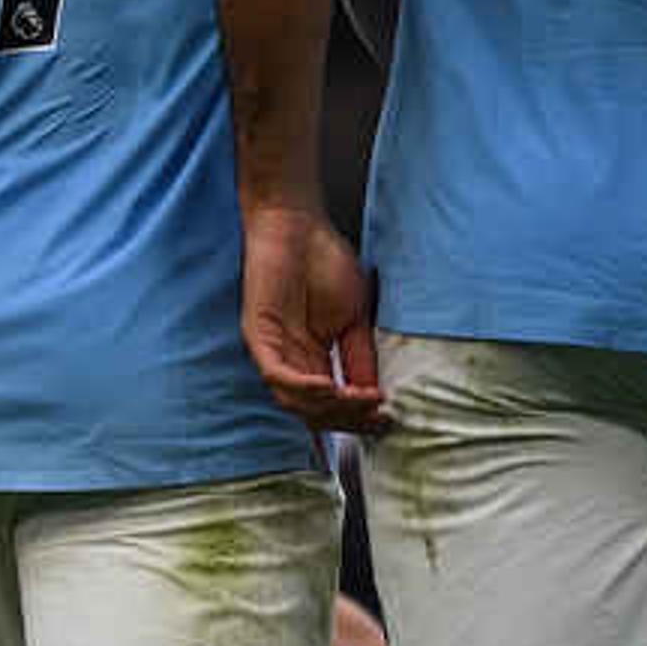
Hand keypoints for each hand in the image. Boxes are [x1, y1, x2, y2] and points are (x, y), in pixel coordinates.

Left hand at [243, 204, 388, 434]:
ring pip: (296, 402)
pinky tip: (330, 386)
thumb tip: (376, 397)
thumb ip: (361, 359)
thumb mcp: (355, 320)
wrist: (300, 226)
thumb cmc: (325, 264)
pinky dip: (302, 389)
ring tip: (361, 400)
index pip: (331, 408)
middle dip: (348, 419)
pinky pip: (276, 375)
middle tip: (377, 413)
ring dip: (331, 407)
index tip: (388, 418)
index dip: (358, 419)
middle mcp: (290, 362)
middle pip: (314, 413)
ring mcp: (272, 350)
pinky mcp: (258, 335)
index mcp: (312, 360)